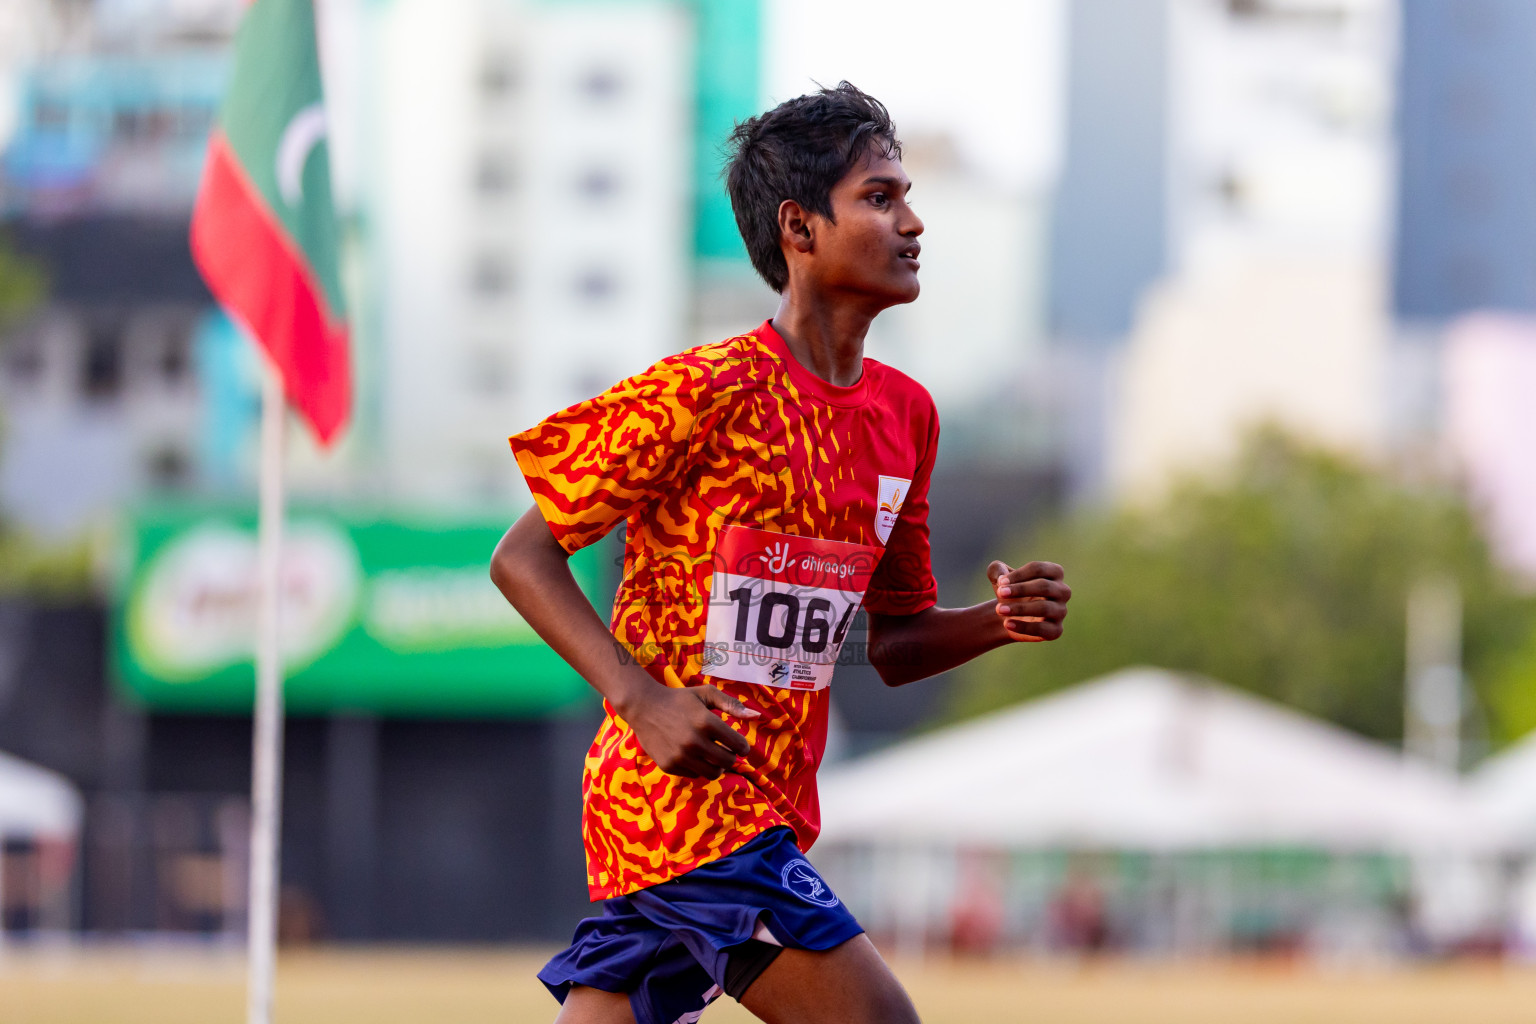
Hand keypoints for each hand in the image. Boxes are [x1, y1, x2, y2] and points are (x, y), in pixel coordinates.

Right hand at [619, 682, 758, 778]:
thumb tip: (757, 716)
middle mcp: (694, 742)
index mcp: (706, 722)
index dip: (743, 746)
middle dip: (731, 757)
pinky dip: (698, 768)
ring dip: (717, 766)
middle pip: (728, 762)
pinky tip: (693, 755)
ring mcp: (680, 756)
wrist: (644, 707)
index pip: (739, 746)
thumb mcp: (706, 694)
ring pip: (713, 773)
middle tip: (726, 750)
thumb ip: (732, 705)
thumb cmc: (679, 699)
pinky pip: (694, 775)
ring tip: (713, 755)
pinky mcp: (669, 766)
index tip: (739, 745)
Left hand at [987, 560, 1069, 641]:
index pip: (1039, 569)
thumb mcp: (998, 578)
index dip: (1019, 575)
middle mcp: (1062, 591)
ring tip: (999, 610)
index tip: (1001, 582)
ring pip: (1044, 607)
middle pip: (1044, 586)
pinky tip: (1007, 623)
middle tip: (1000, 593)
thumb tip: (1001, 577)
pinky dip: (1024, 627)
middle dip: (1020, 589)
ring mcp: (1061, 611)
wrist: (1008, 617)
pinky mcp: (1056, 630)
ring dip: (1020, 608)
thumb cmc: (1009, 593)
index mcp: (1054, 572)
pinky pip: (1043, 629)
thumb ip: (996, 569)